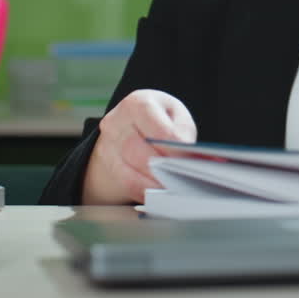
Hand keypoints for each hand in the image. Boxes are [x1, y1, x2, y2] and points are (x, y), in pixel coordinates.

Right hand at [81, 89, 196, 204]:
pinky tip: (158, 194)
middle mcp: (116, 122)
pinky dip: (144, 191)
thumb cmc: (158, 119)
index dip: (175, 150)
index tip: (189, 162)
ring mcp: (107, 144)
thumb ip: (183, 132)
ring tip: (173, 189)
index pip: (158, 130)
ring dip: (154, 183)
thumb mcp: (175, 115)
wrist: (130, 124)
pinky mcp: (107, 163)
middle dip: (163, 169)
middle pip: (140, 152)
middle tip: (183, 180)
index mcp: (137, 103)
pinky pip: (125, 183)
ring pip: (130, 171)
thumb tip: (191, 155)